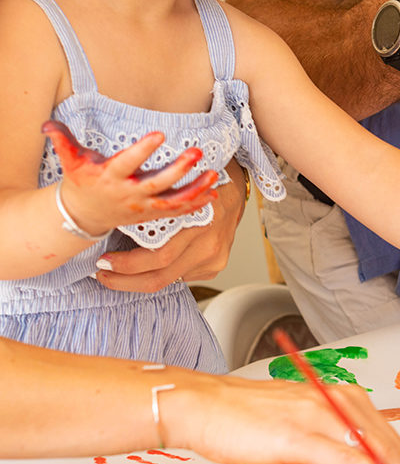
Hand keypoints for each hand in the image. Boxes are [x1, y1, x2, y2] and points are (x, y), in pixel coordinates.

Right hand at [43, 120, 217, 237]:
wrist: (82, 215)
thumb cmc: (81, 182)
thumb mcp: (70, 161)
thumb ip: (62, 141)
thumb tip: (46, 125)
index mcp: (110, 177)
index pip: (127, 163)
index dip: (142, 150)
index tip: (160, 135)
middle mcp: (129, 194)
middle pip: (156, 184)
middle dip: (178, 170)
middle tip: (196, 153)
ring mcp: (142, 207)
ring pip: (172, 202)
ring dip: (194, 190)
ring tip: (213, 175)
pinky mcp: (152, 214)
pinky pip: (177, 212)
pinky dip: (196, 204)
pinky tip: (213, 192)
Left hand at [95, 161, 247, 291]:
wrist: (232, 189)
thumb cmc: (195, 184)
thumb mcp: (170, 190)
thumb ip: (150, 212)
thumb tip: (111, 230)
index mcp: (196, 221)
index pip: (156, 257)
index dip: (125, 265)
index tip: (102, 261)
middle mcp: (208, 243)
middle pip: (161, 274)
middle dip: (125, 279)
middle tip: (104, 273)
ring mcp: (215, 256)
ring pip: (170, 280)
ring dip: (139, 280)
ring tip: (119, 274)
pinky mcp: (216, 264)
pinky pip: (184, 276)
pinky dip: (165, 272)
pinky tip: (151, 267)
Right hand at [165, 374, 399, 463]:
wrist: (203, 405)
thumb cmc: (247, 419)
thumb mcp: (302, 437)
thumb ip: (336, 455)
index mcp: (338, 397)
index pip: (384, 433)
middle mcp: (334, 401)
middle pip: (384, 440)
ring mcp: (318, 416)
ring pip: (370, 446)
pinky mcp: (298, 434)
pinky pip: (341, 455)